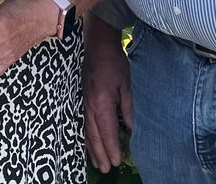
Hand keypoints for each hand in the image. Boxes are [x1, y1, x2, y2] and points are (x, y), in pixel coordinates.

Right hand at [85, 24, 132, 170]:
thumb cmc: (114, 63)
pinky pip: (83, 123)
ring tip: (97, 163)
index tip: (116, 162)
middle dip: (100, 153)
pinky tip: (89, 144)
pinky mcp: (83, 100)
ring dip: (92, 149)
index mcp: (101, 102)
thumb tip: (132, 129)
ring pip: (86, 131)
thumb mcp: (127, 84)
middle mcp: (89, 105)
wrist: (97, 46)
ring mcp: (84, 103)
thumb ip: (128, 108)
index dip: (111, 147)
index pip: (106, 130)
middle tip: (106, 169)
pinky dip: (86, 137)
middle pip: (93, 135)